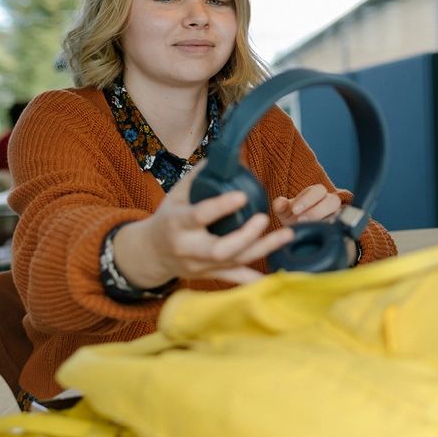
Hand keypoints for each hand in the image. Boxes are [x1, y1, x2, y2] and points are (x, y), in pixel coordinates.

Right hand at [111, 159, 293, 287]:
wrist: (151, 254)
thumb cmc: (167, 219)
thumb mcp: (175, 196)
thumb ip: (199, 177)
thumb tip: (223, 156)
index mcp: (178, 224)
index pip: (200, 216)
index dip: (221, 206)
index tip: (242, 196)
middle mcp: (189, 248)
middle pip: (219, 249)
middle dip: (245, 236)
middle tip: (264, 219)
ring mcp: (201, 266)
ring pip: (234, 263)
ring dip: (263, 250)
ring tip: (287, 235)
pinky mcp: (211, 275)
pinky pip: (236, 280)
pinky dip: (256, 280)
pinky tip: (279, 278)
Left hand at [270, 184, 341, 227]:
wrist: (299, 228)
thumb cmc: (293, 215)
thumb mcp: (284, 211)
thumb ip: (280, 206)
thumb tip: (279, 202)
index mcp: (316, 192)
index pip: (319, 190)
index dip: (308, 199)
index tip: (295, 210)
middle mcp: (328, 201)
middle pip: (333, 200)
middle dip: (317, 210)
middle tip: (301, 220)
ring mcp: (334, 213)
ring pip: (338, 212)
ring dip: (323, 219)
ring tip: (309, 226)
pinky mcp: (337, 225)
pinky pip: (339, 226)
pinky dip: (328, 229)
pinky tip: (316, 233)